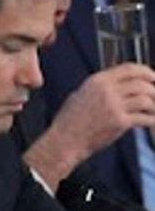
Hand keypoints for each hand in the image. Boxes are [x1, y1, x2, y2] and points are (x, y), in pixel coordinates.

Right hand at [24, 64, 154, 189]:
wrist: (65, 141)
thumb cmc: (69, 121)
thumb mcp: (80, 94)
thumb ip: (100, 87)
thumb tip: (119, 84)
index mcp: (97, 81)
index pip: (129, 69)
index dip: (146, 71)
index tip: (153, 77)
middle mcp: (106, 91)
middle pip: (141, 83)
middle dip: (153, 89)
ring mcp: (114, 107)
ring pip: (146, 100)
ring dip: (153, 105)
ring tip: (152, 110)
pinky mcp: (119, 122)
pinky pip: (145, 118)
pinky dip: (152, 120)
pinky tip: (151, 122)